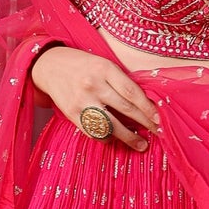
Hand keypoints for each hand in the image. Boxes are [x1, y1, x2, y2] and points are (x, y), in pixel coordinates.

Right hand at [31, 46, 160, 150]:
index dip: (148, 108)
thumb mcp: (103, 64)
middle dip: (144, 123)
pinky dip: (107, 137)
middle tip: (157, 132)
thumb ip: (121, 81)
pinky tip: (115, 137)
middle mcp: (93, 84)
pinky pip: (94, 132)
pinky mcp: (72, 114)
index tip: (159, 119)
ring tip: (140, 144)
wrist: (49, 65)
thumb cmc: (83, 65)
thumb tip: (145, 105)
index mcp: (105, 69)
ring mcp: (82, 100)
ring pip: (111, 125)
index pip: (132, 91)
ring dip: (128, 137)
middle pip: (125, 109)